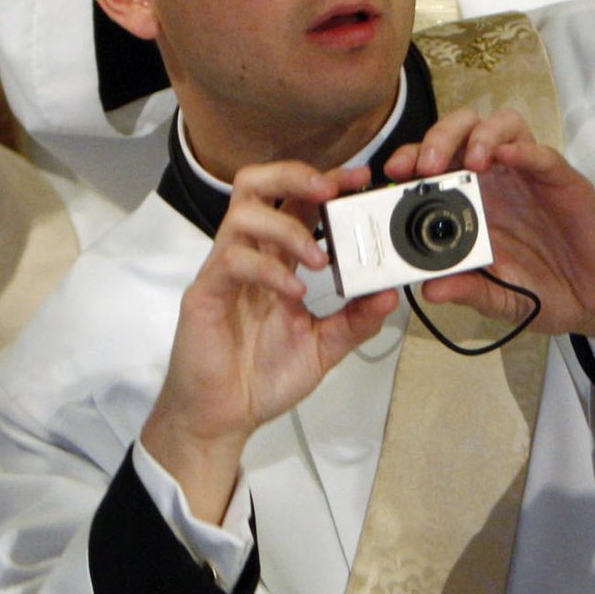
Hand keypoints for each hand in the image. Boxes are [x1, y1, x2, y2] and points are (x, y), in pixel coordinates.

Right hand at [143, 161, 398, 523]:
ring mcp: (223, 271)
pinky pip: (233, 261)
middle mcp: (248, 256)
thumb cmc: (261, 377)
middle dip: (295, 175)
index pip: (294, 201)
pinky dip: (269, 270)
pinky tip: (294, 292)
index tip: (359, 180)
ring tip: (318, 258)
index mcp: (275, 261)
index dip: (324, 181)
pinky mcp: (205, 294)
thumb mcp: (322, 348)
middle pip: (256, 185)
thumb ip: (354, 322)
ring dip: (287, 227)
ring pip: (243, 213)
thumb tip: (389, 296)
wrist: (222, 418)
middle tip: (330, 192)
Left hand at [381, 107, 594, 339]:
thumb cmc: (541, 289)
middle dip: (437, 138)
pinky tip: (508, 157)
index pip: (432, 162)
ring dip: (480, 134)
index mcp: (468, 201)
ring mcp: (527, 173)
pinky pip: (541, 152)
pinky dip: (523, 148)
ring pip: (502, 124)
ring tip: (470, 161)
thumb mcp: (496, 296)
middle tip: (425, 166)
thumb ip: (466, 290)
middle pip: (461, 131)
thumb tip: (428, 290)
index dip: (408, 159)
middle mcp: (494, 178)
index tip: (391, 174)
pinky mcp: (561, 178)